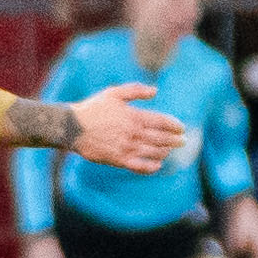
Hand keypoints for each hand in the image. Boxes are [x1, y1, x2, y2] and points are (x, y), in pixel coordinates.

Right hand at [67, 81, 184, 169]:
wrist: (72, 127)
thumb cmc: (93, 108)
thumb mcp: (114, 93)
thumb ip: (136, 90)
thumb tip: (155, 90)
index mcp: (133, 116)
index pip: (161, 122)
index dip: (174, 125)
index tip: (182, 128)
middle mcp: (133, 133)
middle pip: (161, 138)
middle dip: (175, 140)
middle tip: (184, 141)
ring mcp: (126, 148)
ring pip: (153, 152)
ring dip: (165, 151)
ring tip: (170, 149)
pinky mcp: (118, 160)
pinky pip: (139, 166)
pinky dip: (151, 167)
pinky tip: (157, 165)